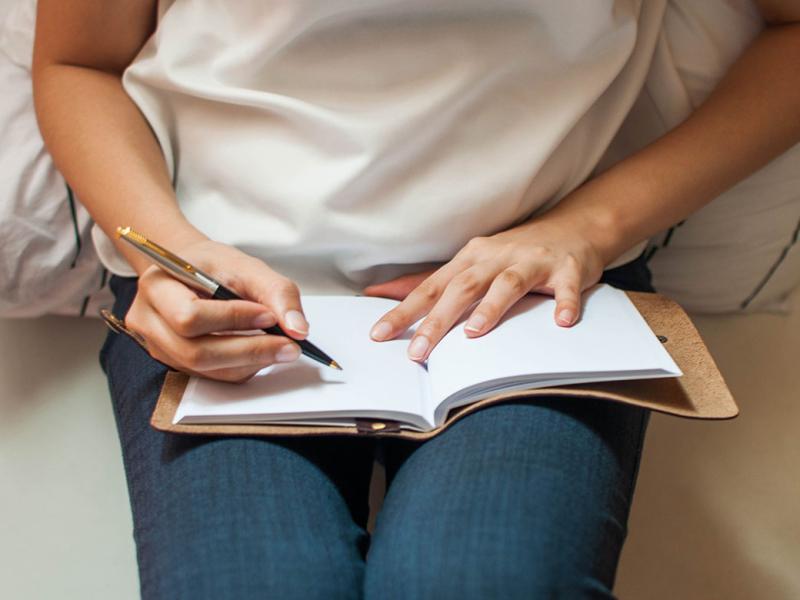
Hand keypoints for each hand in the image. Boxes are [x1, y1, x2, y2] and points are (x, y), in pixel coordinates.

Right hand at [124, 239, 309, 381]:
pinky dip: (241, 368)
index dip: (232, 320)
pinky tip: (261, 353)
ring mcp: (157, 346)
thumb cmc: (214, 266)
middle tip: (288, 345)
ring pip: (204, 370)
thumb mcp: (247, 266)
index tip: (270, 316)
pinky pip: (210, 376)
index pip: (189, 316)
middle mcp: (148, 320)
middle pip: (194, 352)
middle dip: (248, 351)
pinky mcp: (173, 362)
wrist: (193, 271)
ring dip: (249, 363)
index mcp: (158, 285)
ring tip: (280, 348)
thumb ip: (277, 293)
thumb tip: (298, 329)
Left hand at [364, 217, 606, 361]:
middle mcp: (497, 257)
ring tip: (474, 333)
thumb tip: (378, 292)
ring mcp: (533, 261)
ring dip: (491, 307)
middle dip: (438, 320)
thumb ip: (428, 282)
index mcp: (470, 258)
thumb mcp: (469, 262)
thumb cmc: (513, 253)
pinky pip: (567, 288)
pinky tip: (562, 322)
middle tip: (418, 351)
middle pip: (463, 287)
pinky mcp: (568, 269)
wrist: (574, 227)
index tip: (379, 335)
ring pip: (508, 283)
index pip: (430, 287)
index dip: (403, 310)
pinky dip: (565, 303)